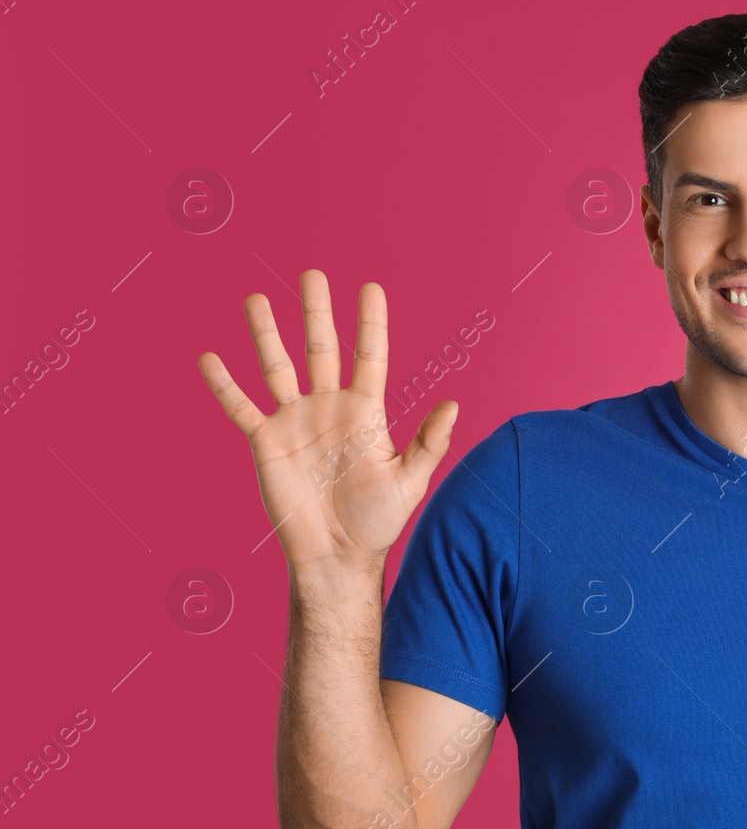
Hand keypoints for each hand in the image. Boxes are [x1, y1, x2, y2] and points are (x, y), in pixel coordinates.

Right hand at [197, 270, 457, 575]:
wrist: (338, 555)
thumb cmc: (378, 521)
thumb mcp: (411, 480)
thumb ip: (429, 442)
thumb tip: (455, 405)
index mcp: (366, 412)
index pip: (369, 356)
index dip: (370, 323)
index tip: (370, 288)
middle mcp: (329, 408)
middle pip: (321, 348)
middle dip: (317, 312)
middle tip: (312, 273)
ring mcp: (296, 422)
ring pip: (278, 367)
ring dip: (267, 334)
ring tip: (257, 299)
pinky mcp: (267, 442)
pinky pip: (242, 407)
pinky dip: (225, 385)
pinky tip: (211, 358)